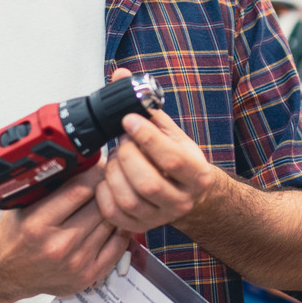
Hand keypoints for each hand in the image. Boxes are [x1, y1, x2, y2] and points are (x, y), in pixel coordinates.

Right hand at [0, 164, 130, 298]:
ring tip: (111, 199)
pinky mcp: (89, 275)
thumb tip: (82, 160)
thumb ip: (49, 187)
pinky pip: (119, 244)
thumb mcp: (23, 205)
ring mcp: (76, 262)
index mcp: (37, 224)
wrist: (7, 273)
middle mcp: (58, 245)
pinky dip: (120, 229)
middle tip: (109, 179)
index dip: (94, 172)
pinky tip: (112, 221)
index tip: (100, 165)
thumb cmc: (16, 236)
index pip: (80, 189)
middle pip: (100, 205)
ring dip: (115, 207)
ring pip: (111, 222)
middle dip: (106, 188)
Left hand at [97, 66, 215, 231]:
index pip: (171, 158)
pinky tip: (109, 177)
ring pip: (129, 199)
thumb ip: (147, 105)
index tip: (129, 120)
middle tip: (123, 141)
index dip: (146, 137)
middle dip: (127, 156)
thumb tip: (121, 74)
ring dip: (115, 173)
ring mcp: (160, 217)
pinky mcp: (140, 227)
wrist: (188, 195)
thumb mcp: (170, 131)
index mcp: (196, 175)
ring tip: (117, 158)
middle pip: (147, 182)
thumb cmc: (178, 160)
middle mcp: (182, 200)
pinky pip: (114, 213)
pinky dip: (104, 192)